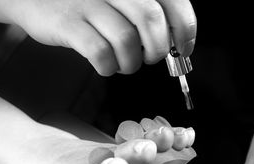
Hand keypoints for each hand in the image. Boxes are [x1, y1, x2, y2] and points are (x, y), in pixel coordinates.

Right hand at [6, 0, 196, 75]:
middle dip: (157, 50)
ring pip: (126, 40)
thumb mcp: (121, 2)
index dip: (185, 29)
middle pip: (151, 20)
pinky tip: (106, 66)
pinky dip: (108, 67)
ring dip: (131, 63)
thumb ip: (147, 16)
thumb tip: (176, 45)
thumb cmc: (87, 6)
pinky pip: (100, 52)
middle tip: (150, 58)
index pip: (173, 1)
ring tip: (124, 64)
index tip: (183, 49)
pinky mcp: (68, 22)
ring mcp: (88, 3)